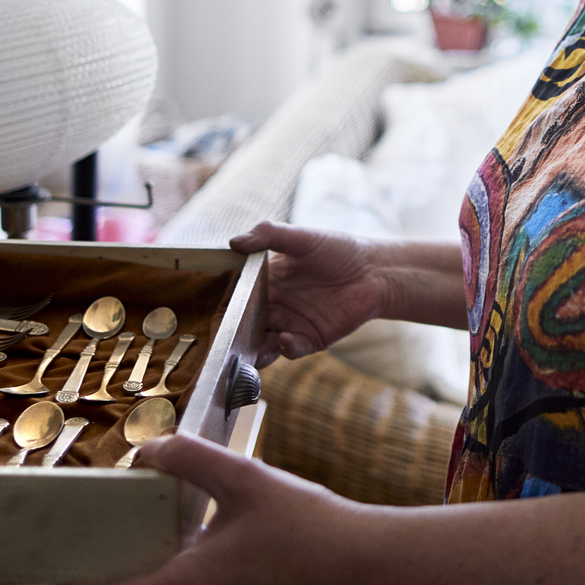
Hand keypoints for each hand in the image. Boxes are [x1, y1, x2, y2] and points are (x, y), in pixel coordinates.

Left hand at [36, 433, 358, 584]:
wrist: (362, 559)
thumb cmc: (306, 522)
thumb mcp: (242, 476)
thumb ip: (190, 458)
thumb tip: (148, 449)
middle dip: (119, 575)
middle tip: (99, 545)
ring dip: (162, 572)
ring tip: (161, 533)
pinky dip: (190, 581)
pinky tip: (208, 546)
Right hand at [228, 222, 385, 365]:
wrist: (374, 270)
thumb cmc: (337, 249)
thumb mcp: (300, 237)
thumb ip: (268, 235)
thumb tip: (235, 242)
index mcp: (266, 282)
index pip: (237, 298)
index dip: (224, 305)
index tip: (210, 310)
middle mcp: (274, 306)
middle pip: (245, 326)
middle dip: (232, 336)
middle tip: (222, 340)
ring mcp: (291, 324)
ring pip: (262, 344)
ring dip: (253, 349)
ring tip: (249, 348)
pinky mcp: (311, 339)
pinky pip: (291, 349)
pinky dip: (284, 348)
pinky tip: (284, 339)